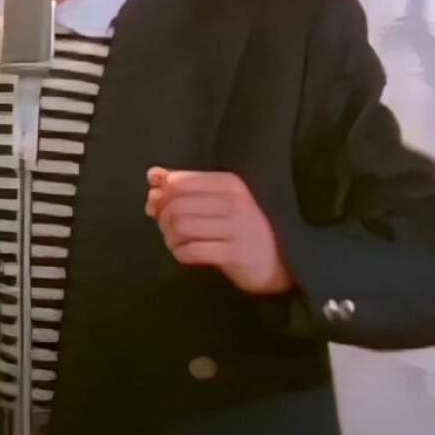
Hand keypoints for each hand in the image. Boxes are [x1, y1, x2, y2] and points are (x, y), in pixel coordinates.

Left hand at [145, 168, 293, 294]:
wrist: (282, 259)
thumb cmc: (245, 225)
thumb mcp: (220, 199)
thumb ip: (186, 185)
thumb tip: (152, 175)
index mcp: (230, 183)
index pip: (180, 182)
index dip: (161, 194)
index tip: (158, 205)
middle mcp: (234, 202)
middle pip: (176, 205)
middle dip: (162, 217)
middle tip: (165, 226)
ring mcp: (235, 229)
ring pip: (181, 227)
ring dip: (169, 236)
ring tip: (174, 240)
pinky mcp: (234, 255)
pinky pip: (191, 251)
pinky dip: (179, 252)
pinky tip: (183, 252)